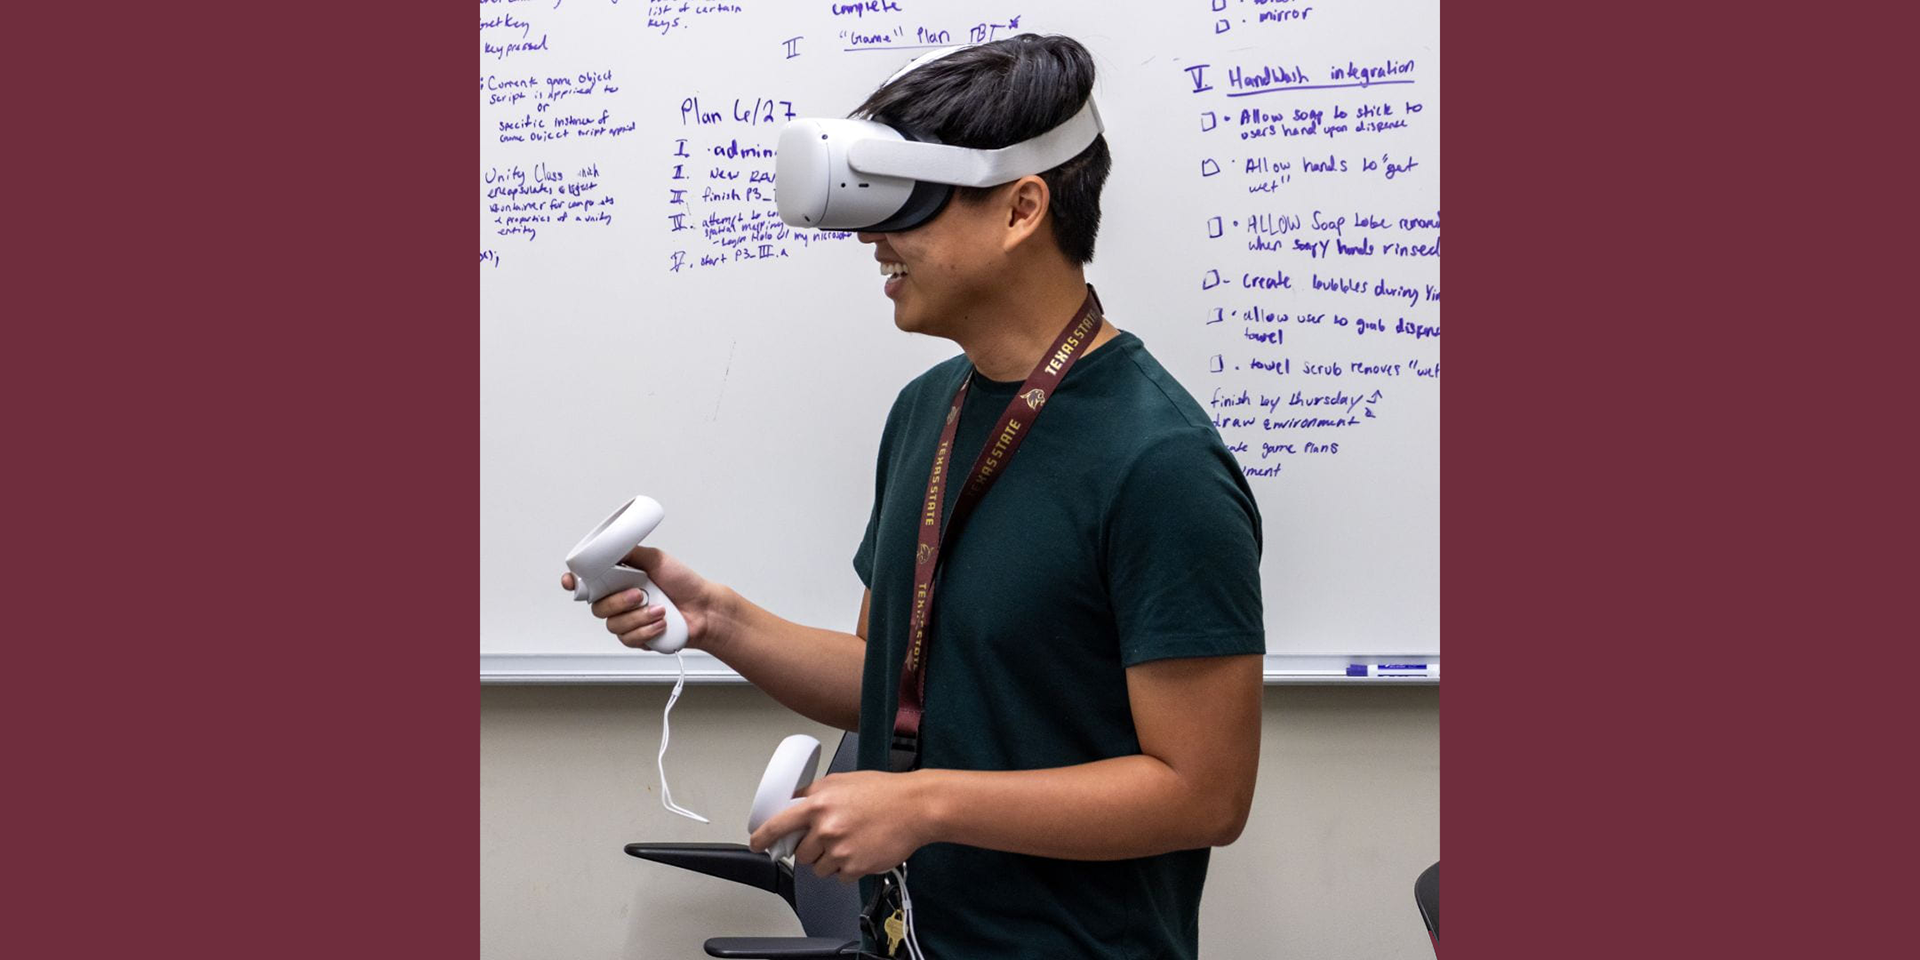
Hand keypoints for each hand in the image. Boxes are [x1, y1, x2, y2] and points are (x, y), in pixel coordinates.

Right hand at [559, 546, 731, 652]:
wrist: (703, 608)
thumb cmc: (684, 583)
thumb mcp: (657, 559)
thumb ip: (631, 553)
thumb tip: (612, 545)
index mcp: (619, 580)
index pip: (587, 583)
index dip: (574, 583)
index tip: (571, 581)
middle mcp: (619, 602)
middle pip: (597, 607)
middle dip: (619, 601)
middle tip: (640, 594)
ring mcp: (627, 621)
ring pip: (613, 625)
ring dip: (639, 617)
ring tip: (659, 609)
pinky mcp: (637, 639)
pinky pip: (628, 639)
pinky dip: (647, 630)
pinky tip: (661, 622)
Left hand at [748, 770, 934, 882]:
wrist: (915, 807)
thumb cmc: (884, 791)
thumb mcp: (841, 781)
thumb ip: (814, 793)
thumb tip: (793, 801)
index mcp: (818, 804)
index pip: (778, 824)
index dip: (763, 837)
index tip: (756, 844)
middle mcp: (826, 828)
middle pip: (801, 852)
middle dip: (812, 848)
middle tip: (831, 837)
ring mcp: (840, 850)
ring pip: (819, 868)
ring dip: (830, 860)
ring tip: (850, 842)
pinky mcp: (855, 867)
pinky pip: (840, 877)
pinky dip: (849, 869)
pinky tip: (861, 851)